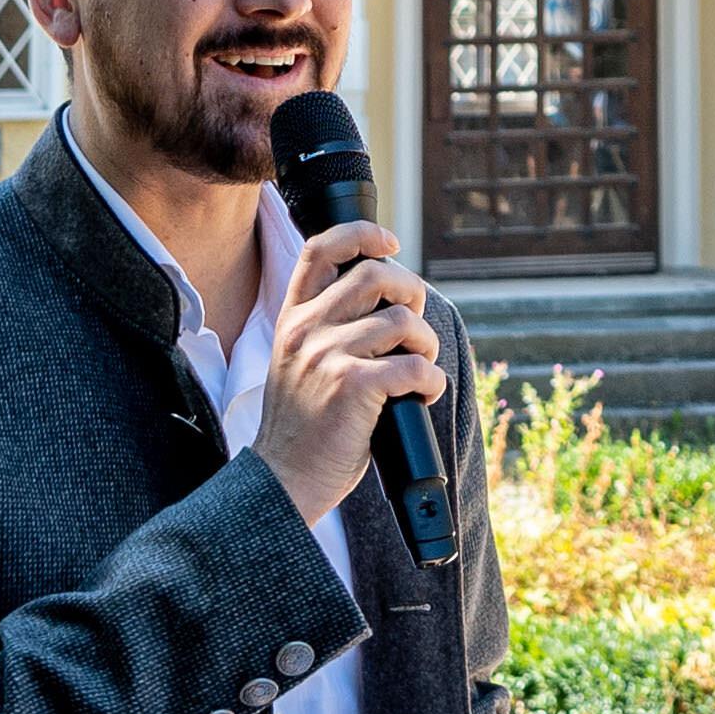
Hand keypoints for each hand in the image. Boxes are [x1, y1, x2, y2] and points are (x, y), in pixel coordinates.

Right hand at [254, 220, 442, 529]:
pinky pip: (415, 366)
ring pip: (403, 322)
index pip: (320, 249)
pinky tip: (422, 396)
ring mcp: (328, 356)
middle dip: (411, 293)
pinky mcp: (353, 386)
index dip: (362, 235)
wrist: (283, 479)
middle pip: (375, 275)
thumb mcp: (296, 362)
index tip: (390, 243)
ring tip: (420, 368)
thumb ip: (326, 328)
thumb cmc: (302, 425)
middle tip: (415, 325)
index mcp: (293, 319)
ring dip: (426, 345)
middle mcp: (307, 330)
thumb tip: (389, 301)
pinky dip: (431, 381)